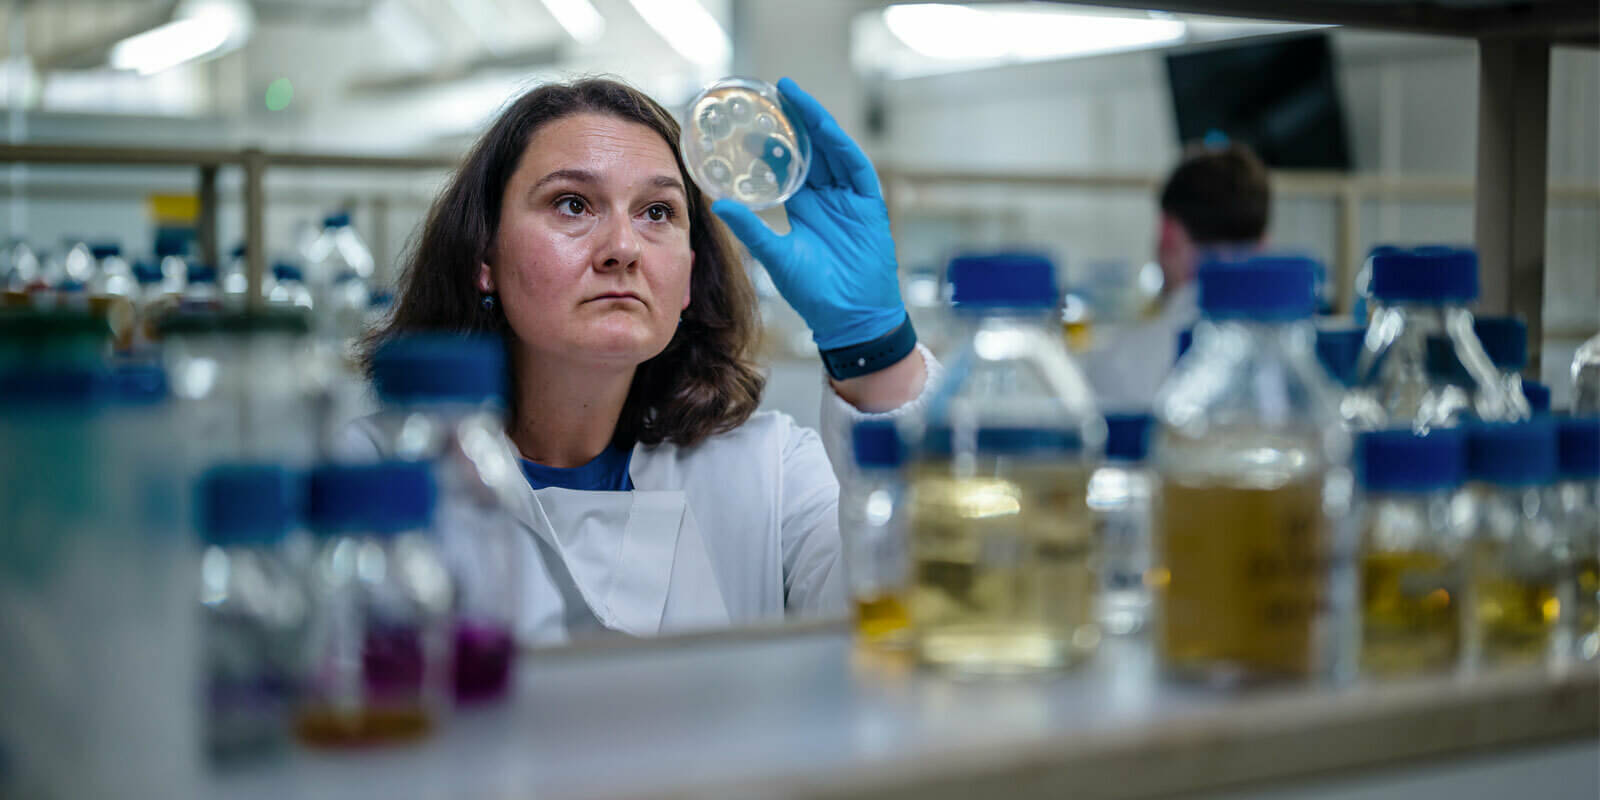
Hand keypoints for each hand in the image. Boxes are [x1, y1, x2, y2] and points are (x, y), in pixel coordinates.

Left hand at [712, 77, 904, 351]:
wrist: (849, 315)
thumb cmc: (814, 291)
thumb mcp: (775, 255)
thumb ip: (751, 228)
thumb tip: (717, 204)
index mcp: (805, 206)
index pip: (789, 165)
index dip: (774, 143)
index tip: (752, 123)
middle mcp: (827, 197)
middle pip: (813, 150)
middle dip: (797, 121)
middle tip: (777, 93)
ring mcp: (850, 199)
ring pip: (833, 152)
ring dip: (817, 124)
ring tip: (797, 99)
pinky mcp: (869, 205)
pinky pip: (856, 169)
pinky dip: (842, 148)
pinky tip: (826, 130)